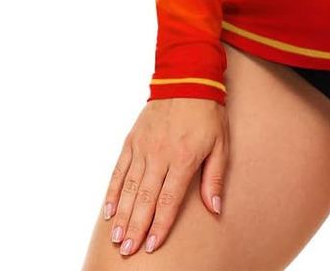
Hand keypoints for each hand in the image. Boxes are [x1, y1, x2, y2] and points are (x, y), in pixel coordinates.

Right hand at [102, 98, 227, 256]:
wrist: (188, 79)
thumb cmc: (208, 113)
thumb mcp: (221, 143)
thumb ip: (215, 177)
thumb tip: (215, 208)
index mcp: (184, 157)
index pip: (169, 199)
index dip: (160, 224)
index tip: (152, 245)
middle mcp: (160, 154)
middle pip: (145, 198)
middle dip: (136, 227)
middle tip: (128, 250)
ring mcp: (143, 147)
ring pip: (128, 188)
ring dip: (122, 215)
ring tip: (117, 238)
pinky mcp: (132, 140)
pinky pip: (119, 170)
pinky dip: (112, 192)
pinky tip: (108, 212)